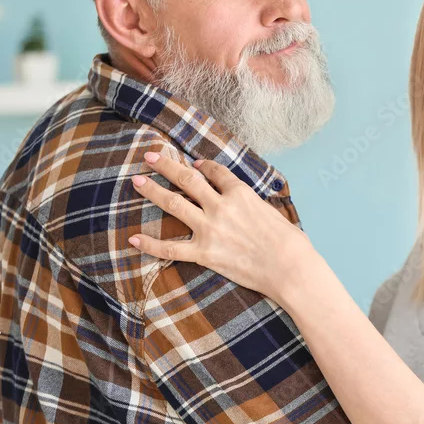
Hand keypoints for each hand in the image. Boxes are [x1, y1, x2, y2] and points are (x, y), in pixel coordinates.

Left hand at [128, 150, 306, 301]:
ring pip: (174, 203)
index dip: (202, 165)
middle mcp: (221, 206)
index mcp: (240, 192)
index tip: (193, 163)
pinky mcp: (204, 253)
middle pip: (187, 179)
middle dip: (166, 166)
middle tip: (150, 157)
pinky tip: (134, 238)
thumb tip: (242, 200)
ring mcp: (210, 229)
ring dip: (153, 190)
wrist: (289, 267)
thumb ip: (251, 202)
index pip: (215, 171)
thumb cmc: (288, 240)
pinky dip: (151, 244)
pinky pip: (171, 248)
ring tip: (137, 181)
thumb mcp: (271, 210)